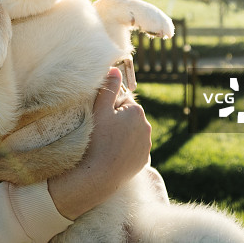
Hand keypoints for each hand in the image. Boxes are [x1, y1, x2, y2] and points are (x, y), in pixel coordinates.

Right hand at [48, 67, 151, 219]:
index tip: (100, 119)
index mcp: (136, 111)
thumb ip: (109, 87)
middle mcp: (146, 126)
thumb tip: (115, 69)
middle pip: (128, 116)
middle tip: (101, 131)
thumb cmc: (97, 140)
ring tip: (106, 144)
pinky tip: (113, 153)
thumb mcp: (99, 110)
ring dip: (121, 134)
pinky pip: (133, 148)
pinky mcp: (143, 159)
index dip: (108, 108)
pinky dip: (124, 148)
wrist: (100, 175)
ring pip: (131, 132)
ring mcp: (146, 144)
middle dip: (117, 120)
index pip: (122, 101)